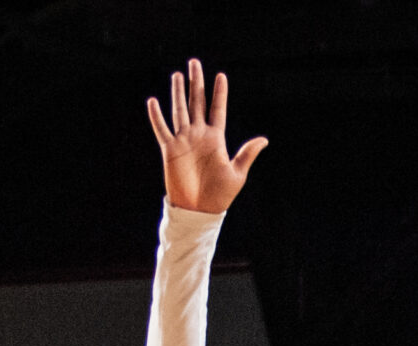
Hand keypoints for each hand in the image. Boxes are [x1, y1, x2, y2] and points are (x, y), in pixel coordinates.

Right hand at [147, 58, 265, 215]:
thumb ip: (247, 154)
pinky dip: (156, 116)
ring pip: (179, 110)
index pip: (217, 110)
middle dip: (196, 83)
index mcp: (216, 138)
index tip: (221, 76)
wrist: (199, 210)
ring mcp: (184, 141)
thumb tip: (264, 140)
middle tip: (194, 63)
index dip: (219, 93)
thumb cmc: (220, 195)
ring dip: (177, 92)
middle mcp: (199, 135)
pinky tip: (153, 101)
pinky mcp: (170, 150)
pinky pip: (162, 130)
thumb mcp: (237, 173)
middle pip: (197, 103)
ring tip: (177, 74)